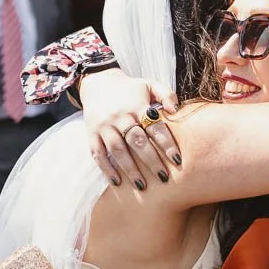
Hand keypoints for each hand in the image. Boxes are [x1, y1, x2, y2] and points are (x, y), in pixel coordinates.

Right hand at [79, 70, 180, 189]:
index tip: (177, 160)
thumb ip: (166, 94)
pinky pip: (98, 154)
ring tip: (142, 185)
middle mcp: (120, 116)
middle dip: (151, 161)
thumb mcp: (150, 84)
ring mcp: (104, 126)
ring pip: (117, 150)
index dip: (166, 144)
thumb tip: (177, 111)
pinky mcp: (91, 134)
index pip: (154, 127)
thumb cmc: (130, 89)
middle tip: (163, 178)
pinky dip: (106, 169)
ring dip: (129, 169)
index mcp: (137, 105)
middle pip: (136, 141)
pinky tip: (117, 182)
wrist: (98, 82)